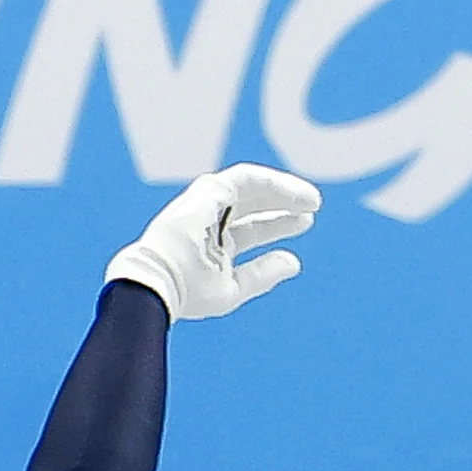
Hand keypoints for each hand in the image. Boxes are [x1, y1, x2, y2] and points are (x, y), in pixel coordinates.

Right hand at [105, 164, 319, 320]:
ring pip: (252, 188)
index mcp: (211, 244)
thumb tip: (294, 262)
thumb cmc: (189, 292)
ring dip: (282, 190)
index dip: (278, 224)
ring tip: (312, 198)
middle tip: (313, 205)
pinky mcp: (208, 189)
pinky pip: (247, 178)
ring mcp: (206, 203)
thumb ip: (263, 274)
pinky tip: (294, 192)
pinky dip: (272, 183)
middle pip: (253, 205)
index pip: (251, 228)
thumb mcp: (234, 288)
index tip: (306, 222)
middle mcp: (208, 220)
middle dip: (283, 204)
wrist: (159, 281)